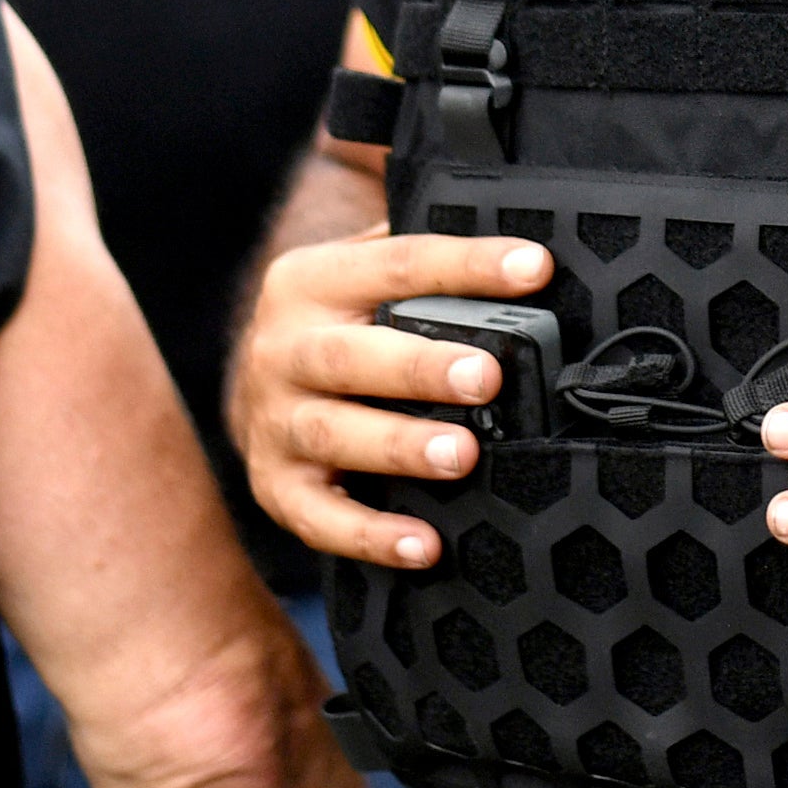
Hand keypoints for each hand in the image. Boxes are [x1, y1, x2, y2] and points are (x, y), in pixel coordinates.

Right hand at [231, 229, 549, 569]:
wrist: (254, 381)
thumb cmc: (343, 320)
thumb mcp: (361, 269)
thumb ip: (418, 252)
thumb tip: (520, 242)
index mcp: (310, 280)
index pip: (397, 264)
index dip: (467, 264)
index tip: (534, 267)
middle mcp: (281, 348)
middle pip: (350, 356)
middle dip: (419, 367)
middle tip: (485, 376)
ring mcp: (273, 422)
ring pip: (334, 434)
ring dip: (400, 447)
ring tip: (463, 455)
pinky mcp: (275, 486)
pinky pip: (320, 518)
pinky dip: (371, 536)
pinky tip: (424, 546)